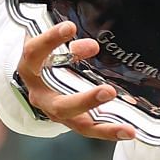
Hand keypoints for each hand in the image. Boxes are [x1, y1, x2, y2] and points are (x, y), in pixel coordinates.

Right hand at [15, 21, 136, 140]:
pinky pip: (90, 129)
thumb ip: (69, 45)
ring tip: (128, 129)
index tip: (69, 27)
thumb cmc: (43, 58)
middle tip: (108, 91)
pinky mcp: (71, 121)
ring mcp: (56, 113)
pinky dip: (109, 131)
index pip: (34, 54)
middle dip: (85, 101)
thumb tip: (93, 47)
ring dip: (105, 128)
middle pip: (60, 105)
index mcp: (29, 70)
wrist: (33, 79)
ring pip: (79, 125)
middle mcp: (41, 97)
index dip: (50, 40)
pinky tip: (130, 132)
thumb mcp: (50, 46)